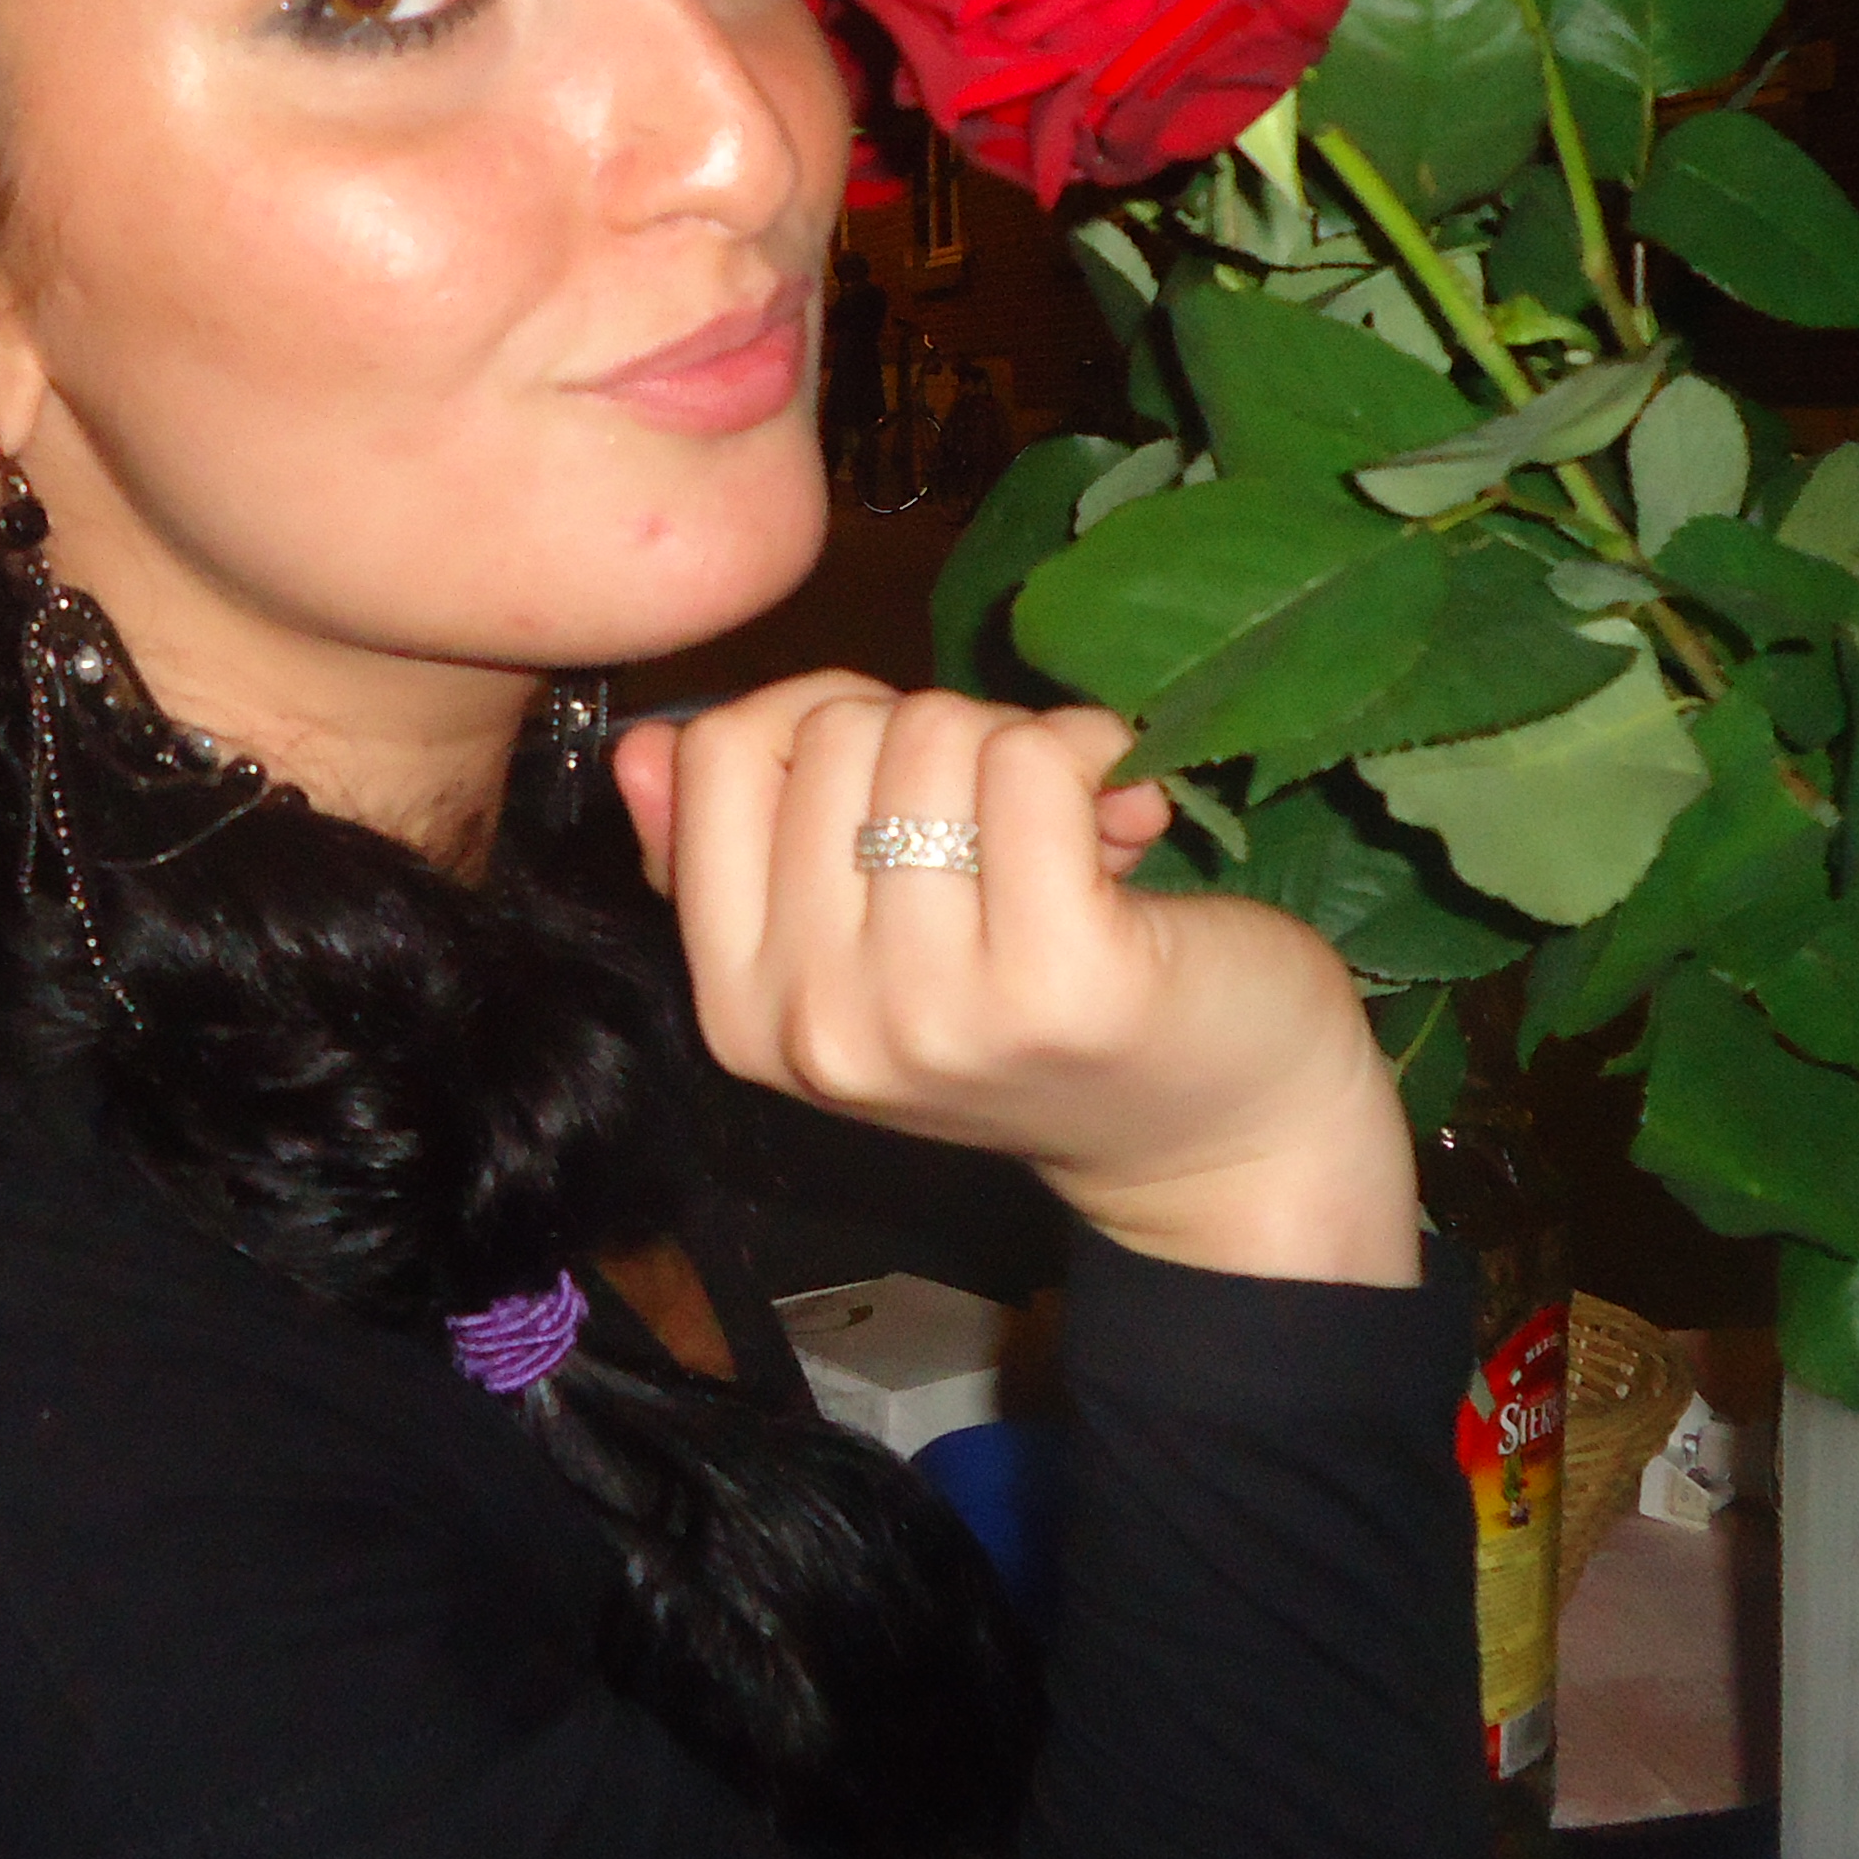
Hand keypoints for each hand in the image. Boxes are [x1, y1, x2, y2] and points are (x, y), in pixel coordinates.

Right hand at [617, 676, 1419, 1286]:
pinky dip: (1089, 753)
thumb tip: (641, 746)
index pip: (716, 755)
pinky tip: (1124, 815)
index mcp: (741, 1011)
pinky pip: (1033, 760)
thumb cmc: (1032, 1006)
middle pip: (832, 730)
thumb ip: (743, 849)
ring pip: (935, 733)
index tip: (901, 778)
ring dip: (1017, 747)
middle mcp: (818, 1027)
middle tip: (1001, 825)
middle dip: (931, 737)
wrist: (1217, 1140)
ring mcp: (935, 1012)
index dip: (819, 718)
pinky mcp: (1059, 980)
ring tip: (1064, 834)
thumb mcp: (858, 946)